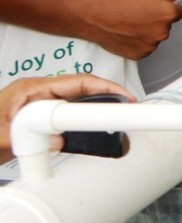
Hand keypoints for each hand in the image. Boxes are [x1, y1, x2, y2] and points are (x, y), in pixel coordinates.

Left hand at [0, 73, 135, 159]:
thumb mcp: (0, 138)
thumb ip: (27, 137)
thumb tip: (58, 140)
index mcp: (31, 89)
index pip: (76, 82)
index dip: (103, 87)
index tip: (122, 98)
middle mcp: (39, 95)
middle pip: (82, 90)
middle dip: (107, 97)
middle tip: (128, 109)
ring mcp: (41, 108)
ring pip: (78, 105)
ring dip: (95, 112)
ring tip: (116, 121)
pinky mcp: (42, 122)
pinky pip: (69, 119)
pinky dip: (84, 125)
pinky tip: (94, 133)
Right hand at [83, 0, 181, 59]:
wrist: (98, 18)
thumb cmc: (122, 2)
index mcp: (168, 14)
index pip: (178, 12)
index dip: (167, 8)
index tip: (155, 7)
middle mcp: (163, 32)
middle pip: (166, 25)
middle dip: (157, 20)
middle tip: (140, 14)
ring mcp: (152, 45)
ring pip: (156, 37)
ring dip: (149, 32)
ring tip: (132, 24)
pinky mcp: (140, 54)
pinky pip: (145, 48)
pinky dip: (140, 42)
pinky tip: (128, 34)